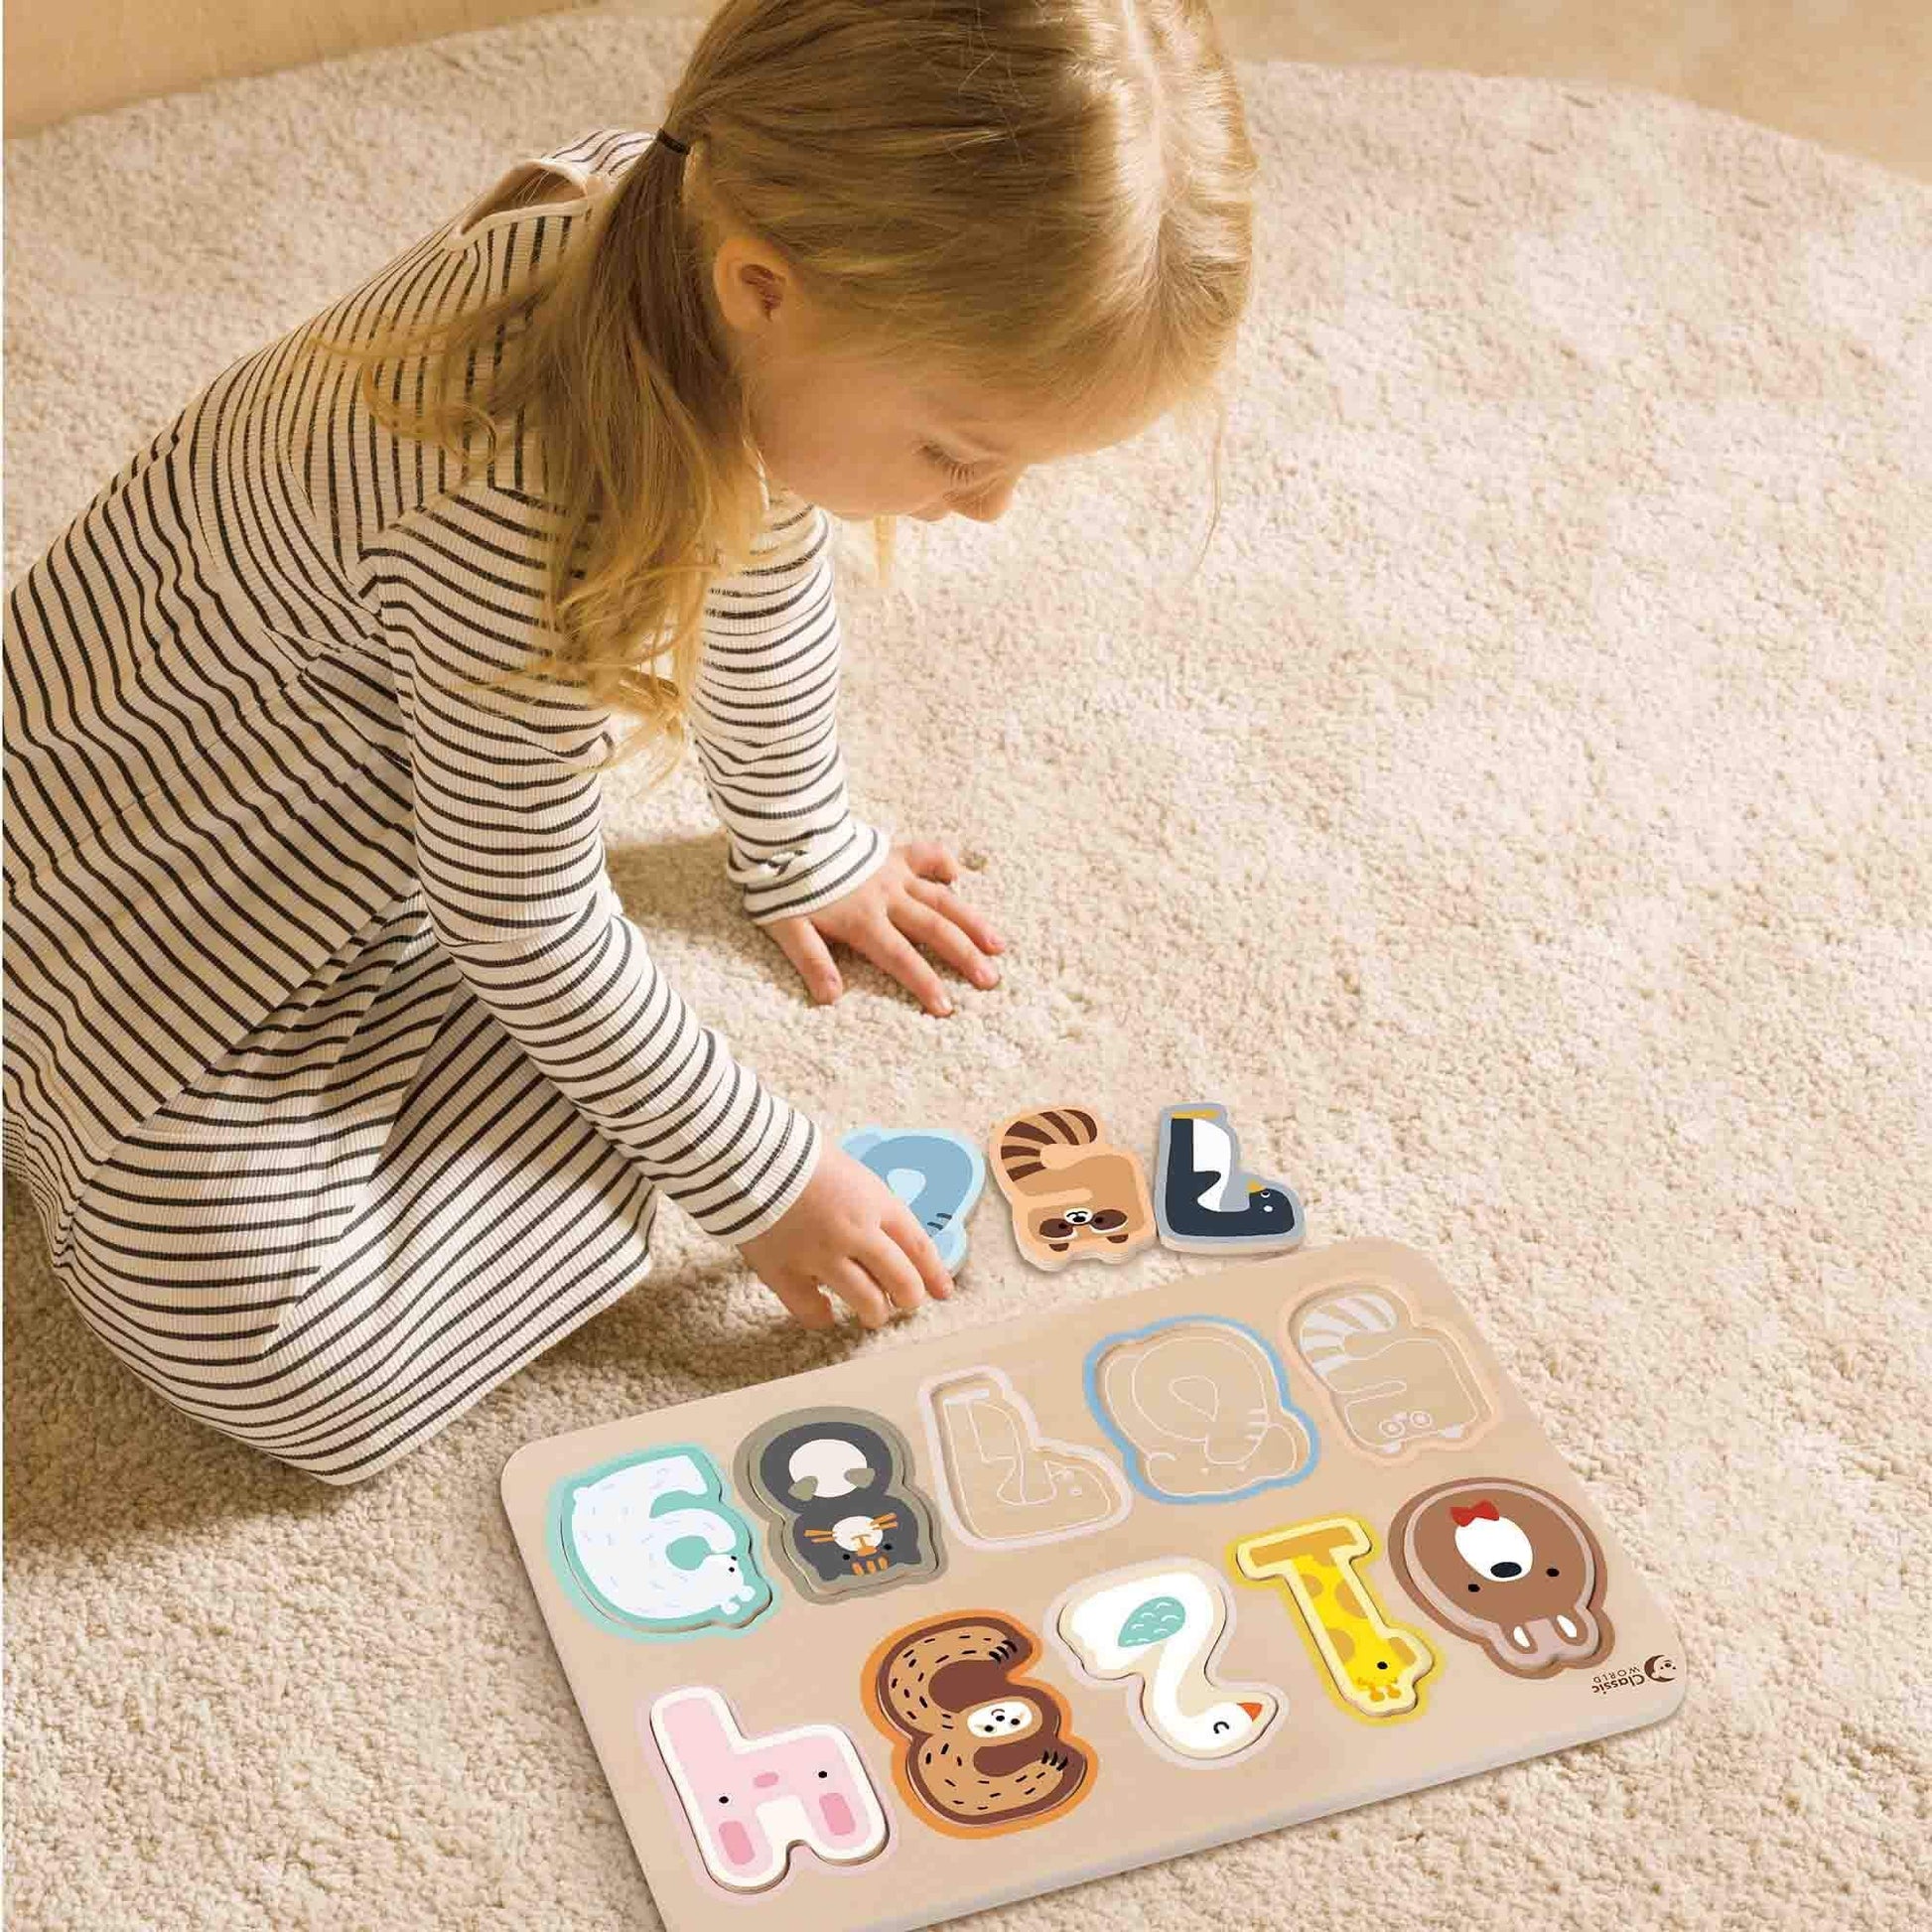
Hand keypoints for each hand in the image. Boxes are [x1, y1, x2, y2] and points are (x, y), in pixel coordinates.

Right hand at [736, 1141, 954, 1330]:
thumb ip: (871, 1205)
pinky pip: (812, 1311)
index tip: (943, 1291)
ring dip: (875, 1313)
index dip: (934, 1274)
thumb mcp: (851, 1172)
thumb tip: (888, 1236)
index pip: (919, 1247)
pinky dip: (823, 1316)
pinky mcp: (785, 1272)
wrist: (746, 1152)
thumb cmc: (797, 1154)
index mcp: (876, 1203)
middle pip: (900, 1281)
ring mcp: (821, 1256)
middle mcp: (856, 1233)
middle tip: (905, 1302)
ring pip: (866, 1302)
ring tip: (873, 1314)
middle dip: (909, 1298)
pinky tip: (826, 1311)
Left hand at [763, 839, 1004, 1017]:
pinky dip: (944, 863)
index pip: (900, 957)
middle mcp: (887, 897)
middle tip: (990, 980)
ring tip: (997, 943)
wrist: (786, 832)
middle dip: (964, 956)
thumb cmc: (784, 885)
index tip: (947, 1007)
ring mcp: (894, 874)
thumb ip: (811, 960)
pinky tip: (959, 877)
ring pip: (942, 897)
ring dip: (971, 920)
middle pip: (934, 929)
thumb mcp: (787, 927)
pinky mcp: (893, 854)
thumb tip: (831, 997)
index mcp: (863, 919)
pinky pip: (927, 854)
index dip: (924, 983)